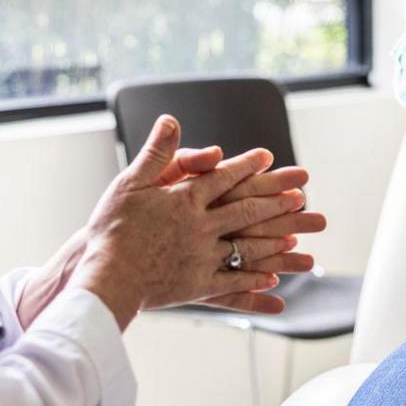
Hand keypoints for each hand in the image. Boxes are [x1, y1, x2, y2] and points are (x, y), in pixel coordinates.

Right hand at [74, 116, 322, 326]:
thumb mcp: (130, 181)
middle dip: (274, 202)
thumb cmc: (112, 228)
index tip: (268, 158)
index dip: (247, 166)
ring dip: (272, 240)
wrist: (106, 274)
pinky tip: (270, 279)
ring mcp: (202, 257)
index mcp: (186, 199)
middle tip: (299, 196)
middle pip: (244, 210)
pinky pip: (232, 281)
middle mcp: (201, 226)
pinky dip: (253, 279)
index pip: (224, 177)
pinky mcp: (197, 285)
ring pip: (245, 246)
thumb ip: (157, 151)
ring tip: (294, 236)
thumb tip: (171, 119)